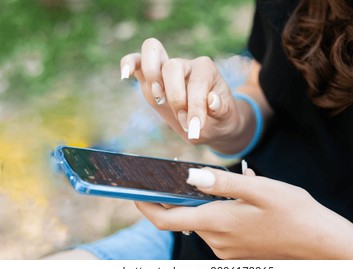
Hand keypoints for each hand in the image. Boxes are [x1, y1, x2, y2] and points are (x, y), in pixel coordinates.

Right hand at [120, 38, 243, 144]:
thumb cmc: (218, 118)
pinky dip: (129, 64)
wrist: (211, 123)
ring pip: (152, 53)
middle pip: (173, 66)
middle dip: (175, 97)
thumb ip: (221, 109)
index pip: (197, 83)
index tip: (195, 129)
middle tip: (182, 120)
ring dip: (152, 77)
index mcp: (206, 70)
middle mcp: (186, 64)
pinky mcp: (150, 78)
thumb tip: (211, 100)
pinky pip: (136, 61)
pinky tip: (125, 76)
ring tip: (160, 99)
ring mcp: (165, 68)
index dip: (195, 108)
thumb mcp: (226, 118)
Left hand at [136, 168, 352, 258]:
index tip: (135, 192)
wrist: (322, 244)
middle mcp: (217, 240)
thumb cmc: (294, 212)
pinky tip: (244, 201)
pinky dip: (222, 212)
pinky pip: (219, 229)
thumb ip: (222, 183)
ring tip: (235, 185)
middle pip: (185, 217)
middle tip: (194, 175)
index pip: (167, 218)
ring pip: (204, 221)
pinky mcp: (237, 253)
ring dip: (209, 202)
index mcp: (218, 222)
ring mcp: (227, 250)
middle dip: (185, 196)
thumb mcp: (260, 189)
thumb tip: (189, 177)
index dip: (146, 206)